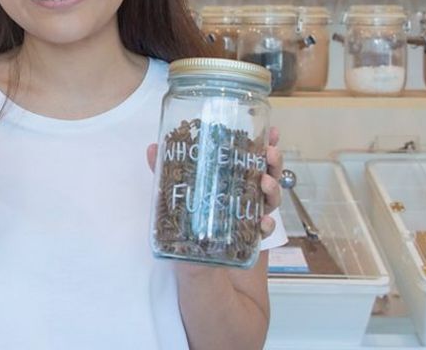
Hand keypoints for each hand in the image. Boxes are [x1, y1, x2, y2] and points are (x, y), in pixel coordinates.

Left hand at [146, 127, 282, 238]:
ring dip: (272, 186)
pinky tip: (263, 223)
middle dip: (270, 160)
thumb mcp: (172, 211)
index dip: (258, 144)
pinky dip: (268, 223)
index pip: (243, 160)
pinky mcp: (255, 244)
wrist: (211, 294)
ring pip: (268, 197)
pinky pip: (266, 228)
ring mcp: (250, 221)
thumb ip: (165, 181)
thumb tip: (153, 148)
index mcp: (223, 188)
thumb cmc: (187, 249)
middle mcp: (240, 201)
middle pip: (262, 174)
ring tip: (265, 183)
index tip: (269, 131)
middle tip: (270, 153)